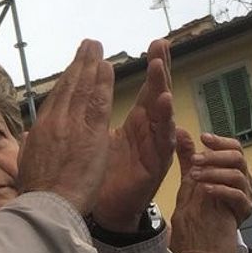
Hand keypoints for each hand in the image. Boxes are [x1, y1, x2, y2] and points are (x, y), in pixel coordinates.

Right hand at [18, 39, 113, 214]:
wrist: (48, 204)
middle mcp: (56, 121)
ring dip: (92, 65)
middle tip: (89, 45)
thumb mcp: (27, 164)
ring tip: (97, 48)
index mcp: (41, 129)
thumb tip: (29, 137)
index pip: (58, 97)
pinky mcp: (91, 134)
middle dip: (80, 63)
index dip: (67, 78)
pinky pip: (99, 102)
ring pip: (84, 88)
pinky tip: (107, 67)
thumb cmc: (38, 192)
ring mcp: (73, 125)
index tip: (74, 66)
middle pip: (70, 85)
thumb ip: (32, 146)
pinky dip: (103, 82)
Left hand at [91, 39, 175, 230]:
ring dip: (162, 90)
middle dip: (161, 69)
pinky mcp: (155, 165)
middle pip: (158, 94)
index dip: (153, 67)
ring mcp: (154, 147)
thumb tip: (86, 93)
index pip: (147, 89)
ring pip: (162, 114)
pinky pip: (163, 142)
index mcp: (138, 123)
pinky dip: (165, 123)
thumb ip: (99, 116)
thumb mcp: (101, 138)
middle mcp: (149, 131)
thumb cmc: (103, 175)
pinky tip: (164, 105)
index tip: (156, 43)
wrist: (106, 210)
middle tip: (162, 44)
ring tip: (160, 68)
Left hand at [168, 131, 251, 252]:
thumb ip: (188, 158)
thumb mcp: (189, 183)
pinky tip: (205, 189)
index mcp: (231, 173)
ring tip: (195, 175)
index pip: (233, 149)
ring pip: (238, 175)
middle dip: (216, 155)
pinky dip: (221, 189)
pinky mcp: (243, 212)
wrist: (202, 251)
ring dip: (214, 171)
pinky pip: (237, 196)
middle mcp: (242, 182)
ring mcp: (245, 197)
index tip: (203, 138)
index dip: (220, 141)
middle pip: (238, 158)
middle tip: (196, 159)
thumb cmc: (197, 217)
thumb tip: (181, 132)